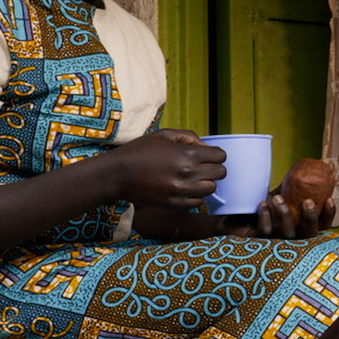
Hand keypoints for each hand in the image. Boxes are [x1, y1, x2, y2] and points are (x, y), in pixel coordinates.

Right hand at [110, 129, 225, 209]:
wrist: (117, 174)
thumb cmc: (139, 151)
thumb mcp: (164, 135)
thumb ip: (189, 137)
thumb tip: (205, 147)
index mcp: (188, 154)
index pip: (220, 156)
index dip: (215, 154)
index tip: (207, 155)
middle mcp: (188, 174)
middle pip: (220, 173)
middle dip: (214, 168)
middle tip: (202, 166)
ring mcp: (182, 191)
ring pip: (212, 188)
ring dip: (206, 182)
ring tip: (193, 177)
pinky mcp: (175, 203)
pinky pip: (198, 202)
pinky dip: (195, 195)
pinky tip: (185, 187)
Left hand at [217, 193, 336, 239]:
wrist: (236, 215)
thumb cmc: (263, 204)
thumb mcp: (281, 193)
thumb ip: (293, 187)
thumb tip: (307, 168)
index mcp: (302, 224)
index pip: (322, 224)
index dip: (329, 215)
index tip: (329, 199)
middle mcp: (293, 234)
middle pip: (310, 233)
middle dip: (311, 217)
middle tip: (307, 201)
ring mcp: (277, 240)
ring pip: (287, 233)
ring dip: (284, 214)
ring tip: (277, 197)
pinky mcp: (260, 241)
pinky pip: (266, 231)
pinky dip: (265, 216)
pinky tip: (262, 204)